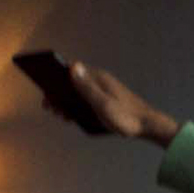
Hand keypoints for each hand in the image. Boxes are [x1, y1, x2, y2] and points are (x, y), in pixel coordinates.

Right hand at [43, 62, 179, 147]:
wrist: (149, 127)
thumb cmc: (127, 117)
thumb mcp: (103, 104)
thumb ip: (87, 87)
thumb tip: (73, 65)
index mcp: (98, 78)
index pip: (72, 69)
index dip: (55, 76)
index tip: (44, 86)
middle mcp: (100, 81)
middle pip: (73, 83)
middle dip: (59, 94)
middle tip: (49, 108)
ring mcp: (104, 91)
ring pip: (80, 93)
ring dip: (67, 102)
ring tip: (60, 115)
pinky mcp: (107, 101)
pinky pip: (87, 101)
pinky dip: (78, 107)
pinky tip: (73, 117)